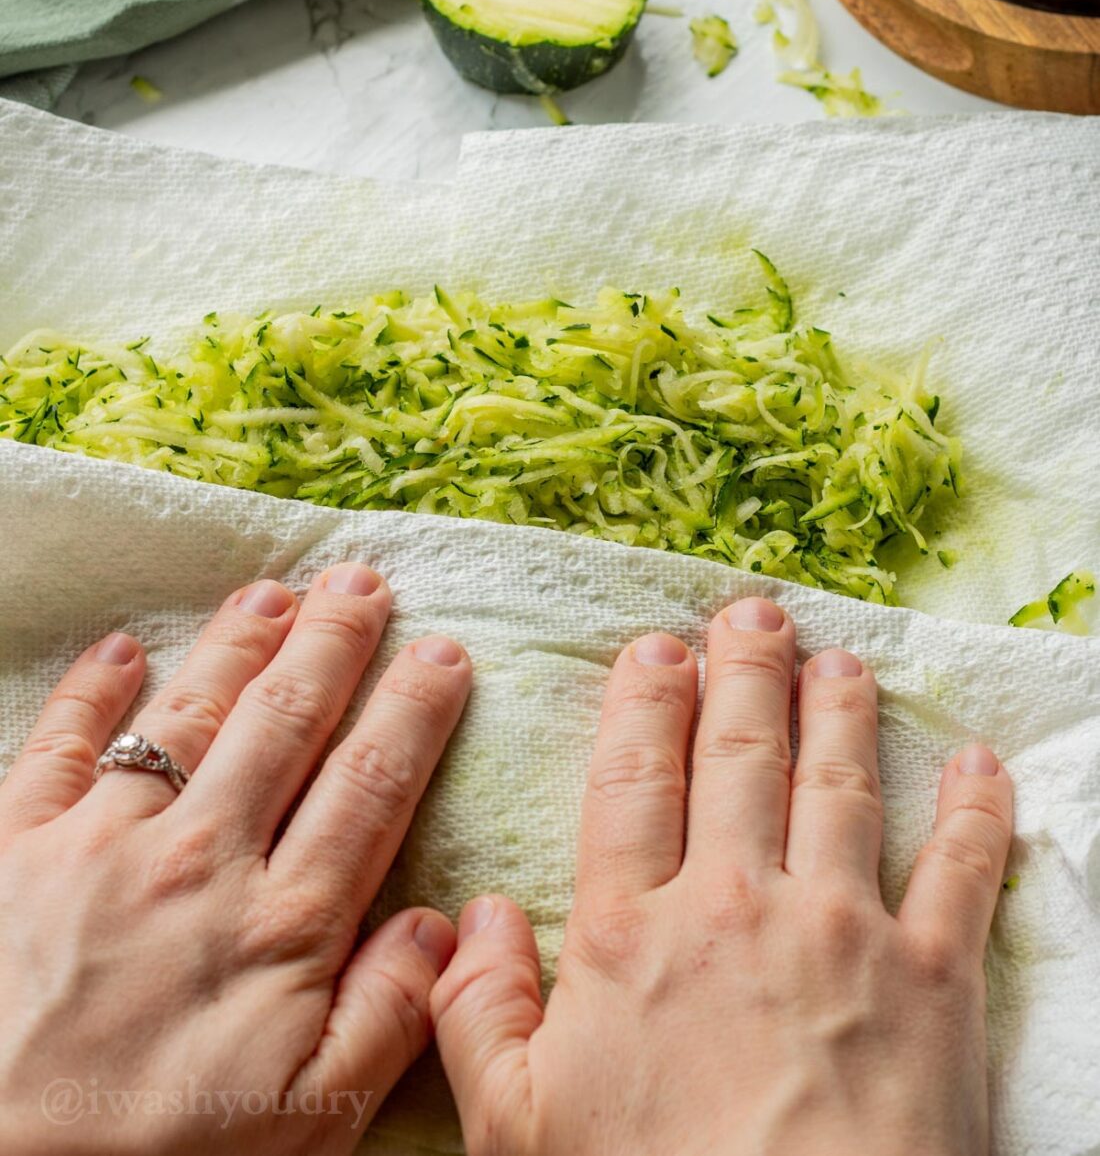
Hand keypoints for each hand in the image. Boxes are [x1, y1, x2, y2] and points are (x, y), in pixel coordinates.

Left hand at [0, 563, 469, 1154]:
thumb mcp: (306, 1127)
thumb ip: (386, 1018)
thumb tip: (445, 922)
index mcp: (280, 925)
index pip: (368, 787)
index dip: (411, 712)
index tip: (442, 654)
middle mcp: (202, 859)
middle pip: (284, 724)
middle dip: (332, 645)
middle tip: (363, 584)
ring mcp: (101, 843)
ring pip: (188, 714)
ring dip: (237, 644)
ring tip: (274, 592)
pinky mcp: (11, 847)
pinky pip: (59, 745)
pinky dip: (92, 691)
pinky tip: (120, 650)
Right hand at [433, 597, 1013, 1155]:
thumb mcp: (514, 1131)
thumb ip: (478, 1014)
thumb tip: (476, 915)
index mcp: (632, 932)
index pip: (634, 781)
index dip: (646, 703)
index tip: (656, 649)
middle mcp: (736, 904)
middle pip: (741, 757)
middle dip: (744, 672)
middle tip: (752, 614)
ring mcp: (842, 932)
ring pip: (840, 785)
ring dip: (839, 711)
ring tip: (837, 661)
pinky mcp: (936, 979)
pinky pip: (960, 869)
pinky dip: (974, 808)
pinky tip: (976, 763)